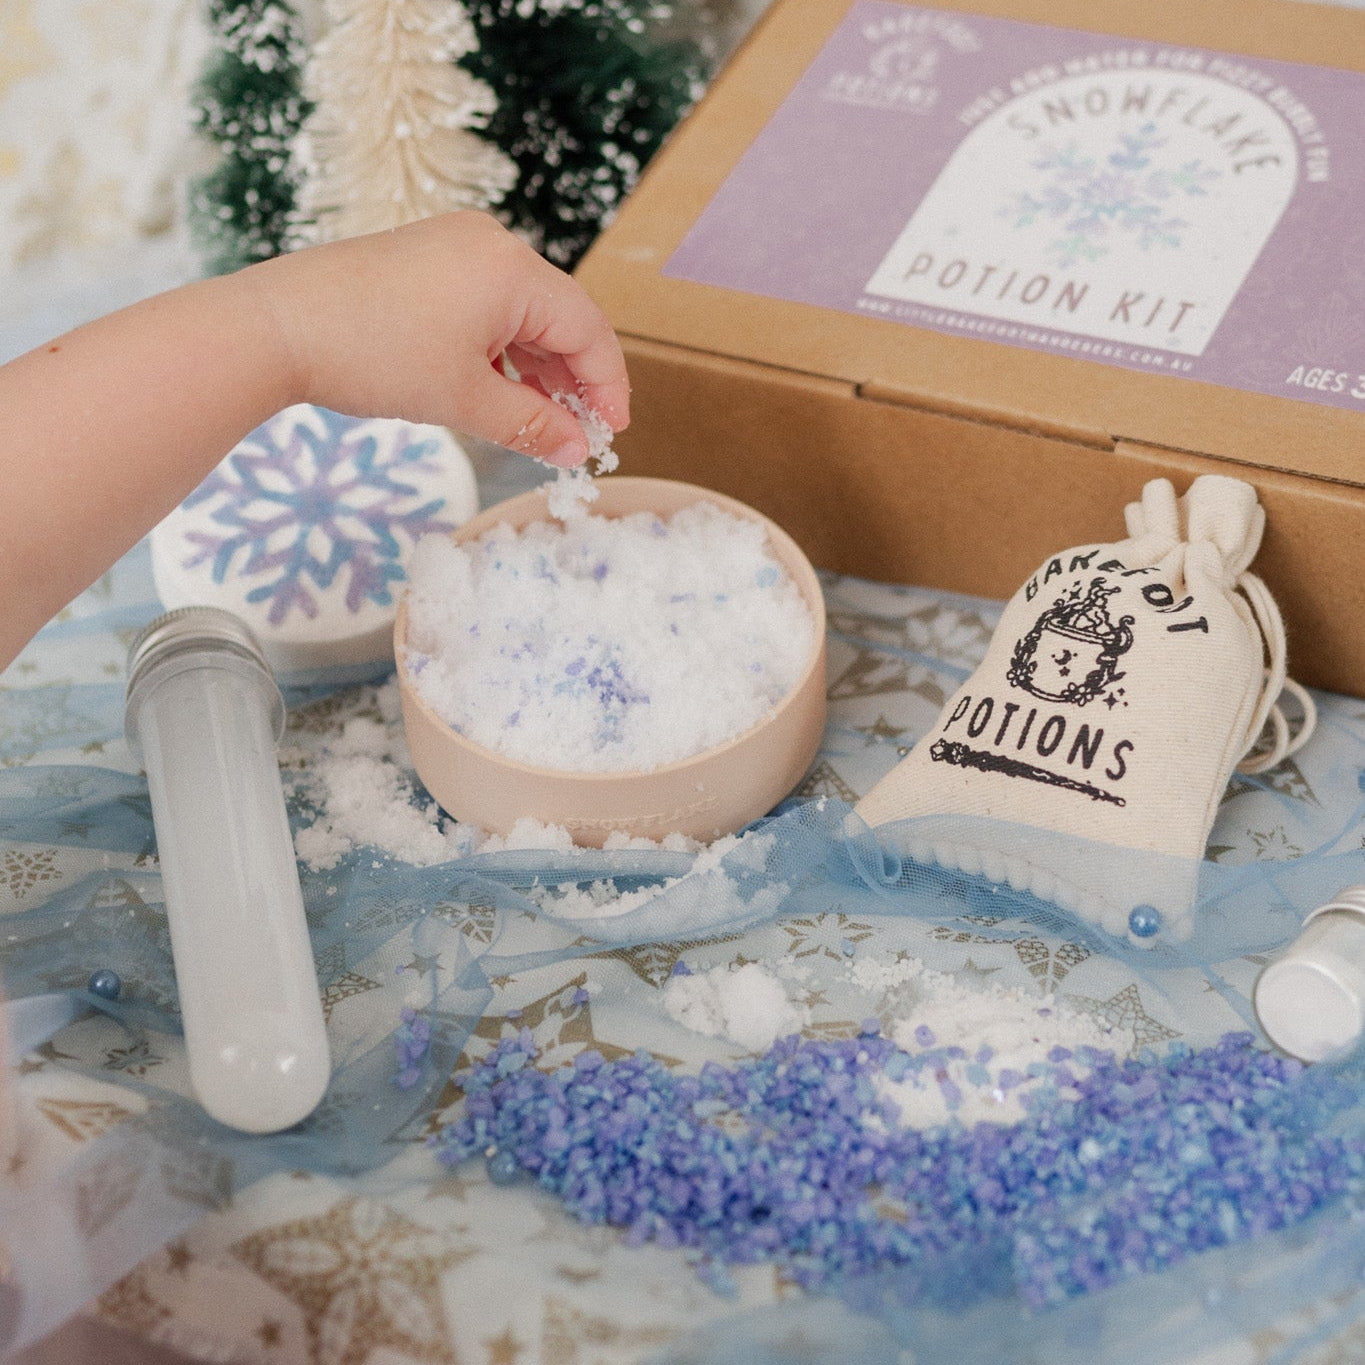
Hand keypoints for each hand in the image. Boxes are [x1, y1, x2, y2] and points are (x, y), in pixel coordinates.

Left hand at [249, 211, 629, 465]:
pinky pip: (486, 303)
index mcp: (512, 268)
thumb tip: (575, 451)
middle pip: (559, 316)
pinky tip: (499, 388)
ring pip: (522, 312)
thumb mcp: (464, 400)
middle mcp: (491, 244)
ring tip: (540, 420)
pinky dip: (501, 348)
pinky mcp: (425, 257)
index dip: (607, 386)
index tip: (609, 434)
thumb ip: (532, 425)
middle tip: (578, 433)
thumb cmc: (371, 356)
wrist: (276, 327)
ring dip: (538, 367)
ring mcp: (455, 245)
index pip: (587, 328)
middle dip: (573, 379)